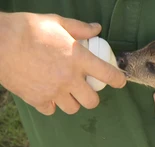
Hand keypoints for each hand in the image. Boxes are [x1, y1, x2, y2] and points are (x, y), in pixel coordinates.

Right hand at [0, 12, 125, 114]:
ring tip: (66, 91)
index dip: (118, 80)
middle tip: (86, 88)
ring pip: (73, 108)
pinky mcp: (37, 99)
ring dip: (73, 102)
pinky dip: (52, 104)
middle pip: (92, 101)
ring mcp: (53, 91)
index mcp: (78, 59)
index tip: (120, 81)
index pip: (108, 74)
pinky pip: (51, 110)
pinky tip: (47, 94)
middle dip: (92, 96)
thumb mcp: (57, 22)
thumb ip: (80, 28)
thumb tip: (97, 28)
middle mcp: (69, 79)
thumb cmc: (28, 29)